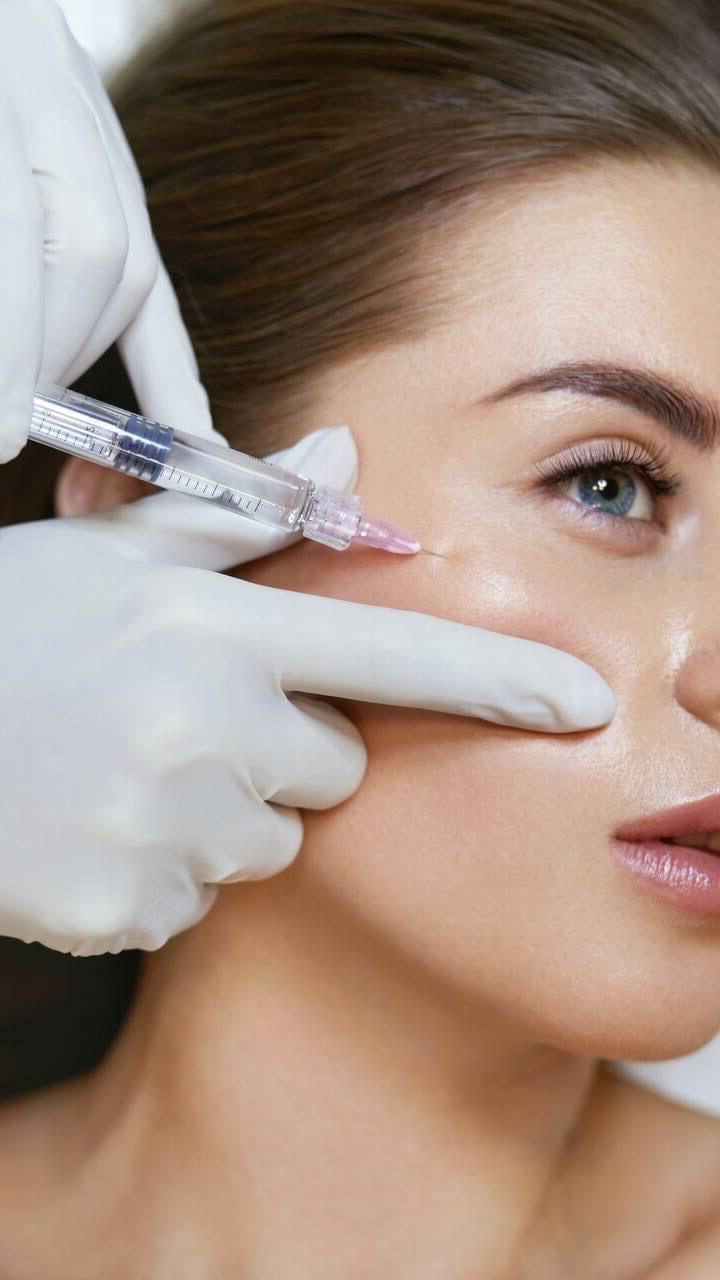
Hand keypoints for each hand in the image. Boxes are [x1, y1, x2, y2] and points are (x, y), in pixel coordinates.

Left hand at [0, 0, 217, 462]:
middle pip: (96, 248)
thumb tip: (1, 383)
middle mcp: (48, 71)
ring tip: (40, 400)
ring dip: (86, 351)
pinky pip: (150, 262)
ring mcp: (84, 101)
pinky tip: (189, 428)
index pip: (26, 230)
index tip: (1, 432)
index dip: (15, 350)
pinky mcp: (102, 142)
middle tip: (13, 421)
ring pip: (131, 259)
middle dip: (54, 358)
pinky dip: (167, 359)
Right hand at [0, 426, 614, 954]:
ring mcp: (161, 827)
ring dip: (218, 815)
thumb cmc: (10, 626)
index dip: (496, 679)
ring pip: (268, 843)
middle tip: (180, 719)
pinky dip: (157, 874)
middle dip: (285, 751)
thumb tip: (339, 453)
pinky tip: (89, 826)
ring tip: (122, 770)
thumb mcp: (111, 553)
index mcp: (214, 631)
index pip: (388, 655)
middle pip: (333, 770)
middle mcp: (202, 729)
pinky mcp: (120, 908)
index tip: (582, 701)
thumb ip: (239, 514)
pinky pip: (194, 902)